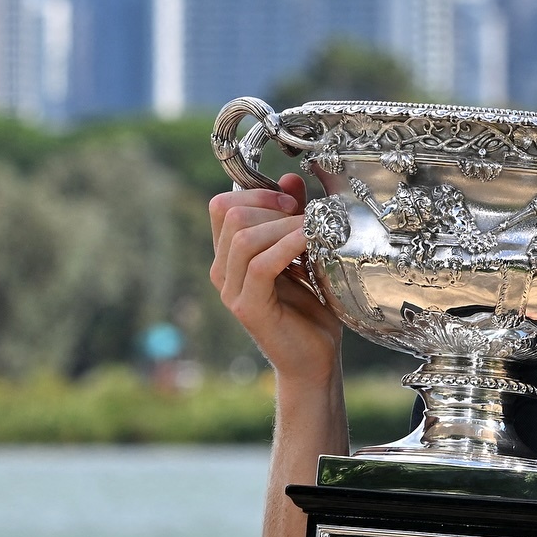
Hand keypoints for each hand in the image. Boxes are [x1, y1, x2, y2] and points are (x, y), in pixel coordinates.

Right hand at [209, 173, 342, 384]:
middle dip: (272, 207)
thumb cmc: (310, 307)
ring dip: (284, 226)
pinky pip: (260, 264)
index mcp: (229, 255)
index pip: (222, 205)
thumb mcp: (302, 252)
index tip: (292, 204)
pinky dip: (288, 246)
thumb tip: (289, 178)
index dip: (257, 193)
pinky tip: (312, 243)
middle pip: (231, 214)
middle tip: (306, 218)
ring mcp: (231, 291)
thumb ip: (292, 216)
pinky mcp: (249, 308)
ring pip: (243, 236)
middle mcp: (222, 271)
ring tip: (313, 232)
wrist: (314, 358)